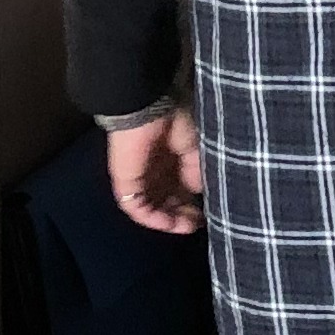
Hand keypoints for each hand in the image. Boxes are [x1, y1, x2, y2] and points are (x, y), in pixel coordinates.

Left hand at [108, 108, 203, 235]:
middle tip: (199, 223)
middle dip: (183, 215)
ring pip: (153, 208)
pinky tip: (171, 223)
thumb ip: (196, 173)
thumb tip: (197, 192)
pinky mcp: (126, 183)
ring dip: (170, 221)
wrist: (150, 108)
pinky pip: (137, 209)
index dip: (193, 203)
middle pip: (166, 201)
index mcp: (170, 159)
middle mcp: (154, 170)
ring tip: (187, 226)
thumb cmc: (175, 121)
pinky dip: (154, 220)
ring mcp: (139, 178)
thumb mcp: (196, 149)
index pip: (179, 188)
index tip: (208, 212)